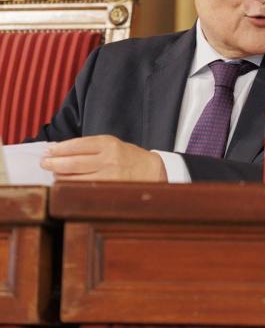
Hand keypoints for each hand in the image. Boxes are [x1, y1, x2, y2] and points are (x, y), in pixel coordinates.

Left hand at [41, 135, 166, 181]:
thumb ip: (89, 147)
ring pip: (75, 178)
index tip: (48, 151)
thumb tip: (59, 150)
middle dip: (54, 163)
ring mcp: (109, 176)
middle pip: (73, 162)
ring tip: (54, 174)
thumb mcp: (112, 144)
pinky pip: (84, 189)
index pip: (77, 145)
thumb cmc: (128, 157)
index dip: (59, 149)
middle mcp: (108, 159)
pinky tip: (65, 184)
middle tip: (44, 163)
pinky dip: (71, 186)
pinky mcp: (109, 189)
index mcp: (108, 144)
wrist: (151, 170)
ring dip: (60, 176)